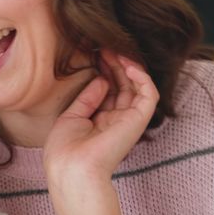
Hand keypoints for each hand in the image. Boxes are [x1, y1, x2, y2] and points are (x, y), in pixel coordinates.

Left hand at [43, 51, 158, 191]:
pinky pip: (148, 94)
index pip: (108, 90)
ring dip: (127, 66)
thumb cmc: (65, 149)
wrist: (71, 168)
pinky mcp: (138, 121)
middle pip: (122, 85)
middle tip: (104, 46)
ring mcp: (128, 120)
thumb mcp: (72, 117)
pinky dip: (142, 78)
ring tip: (114, 51)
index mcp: (100, 121)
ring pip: (136, 86)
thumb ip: (88, 97)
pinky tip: (127, 65)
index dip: (104, 70)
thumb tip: (102, 79)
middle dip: (114, 65)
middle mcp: (116, 120)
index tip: (94, 53)